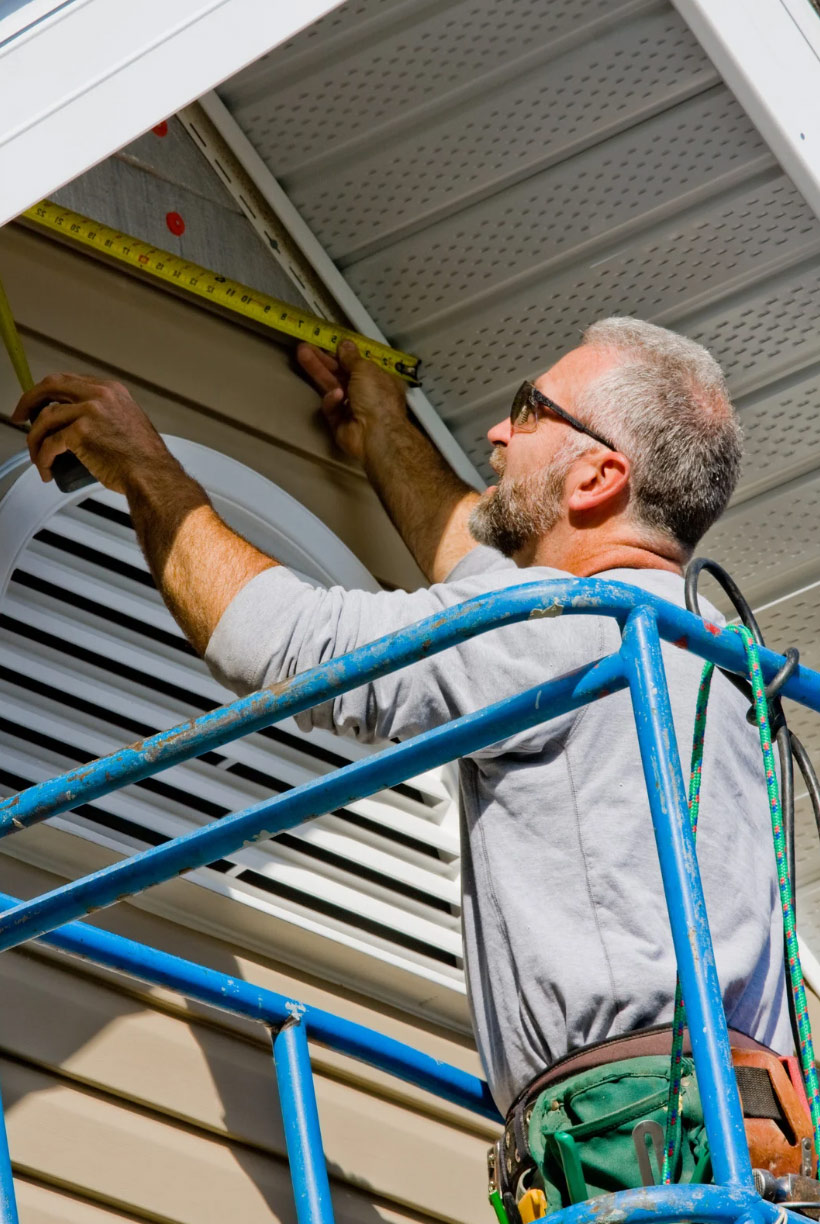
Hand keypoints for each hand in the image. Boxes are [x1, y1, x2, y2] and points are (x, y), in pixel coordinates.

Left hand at [12, 373, 172, 493]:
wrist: (152, 475)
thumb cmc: (144, 459)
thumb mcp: (129, 422)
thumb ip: (109, 414)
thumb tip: (84, 423)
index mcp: (111, 390)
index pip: (69, 380)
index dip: (49, 393)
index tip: (40, 404)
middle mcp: (99, 395)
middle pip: (50, 386)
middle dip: (29, 401)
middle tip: (20, 416)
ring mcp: (89, 412)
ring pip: (45, 418)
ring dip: (34, 439)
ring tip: (36, 456)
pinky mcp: (80, 433)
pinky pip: (49, 443)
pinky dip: (42, 458)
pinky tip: (45, 468)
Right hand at [296, 340, 406, 462]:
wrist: (376, 435)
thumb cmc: (378, 399)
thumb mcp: (366, 369)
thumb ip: (352, 357)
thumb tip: (345, 345)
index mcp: (380, 379)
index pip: (359, 364)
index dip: (343, 354)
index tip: (328, 344)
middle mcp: (368, 393)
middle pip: (341, 373)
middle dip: (324, 360)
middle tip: (305, 347)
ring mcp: (353, 408)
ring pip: (332, 386)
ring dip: (319, 371)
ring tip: (302, 355)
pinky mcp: (340, 422)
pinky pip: (332, 407)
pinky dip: (333, 400)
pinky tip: (336, 396)